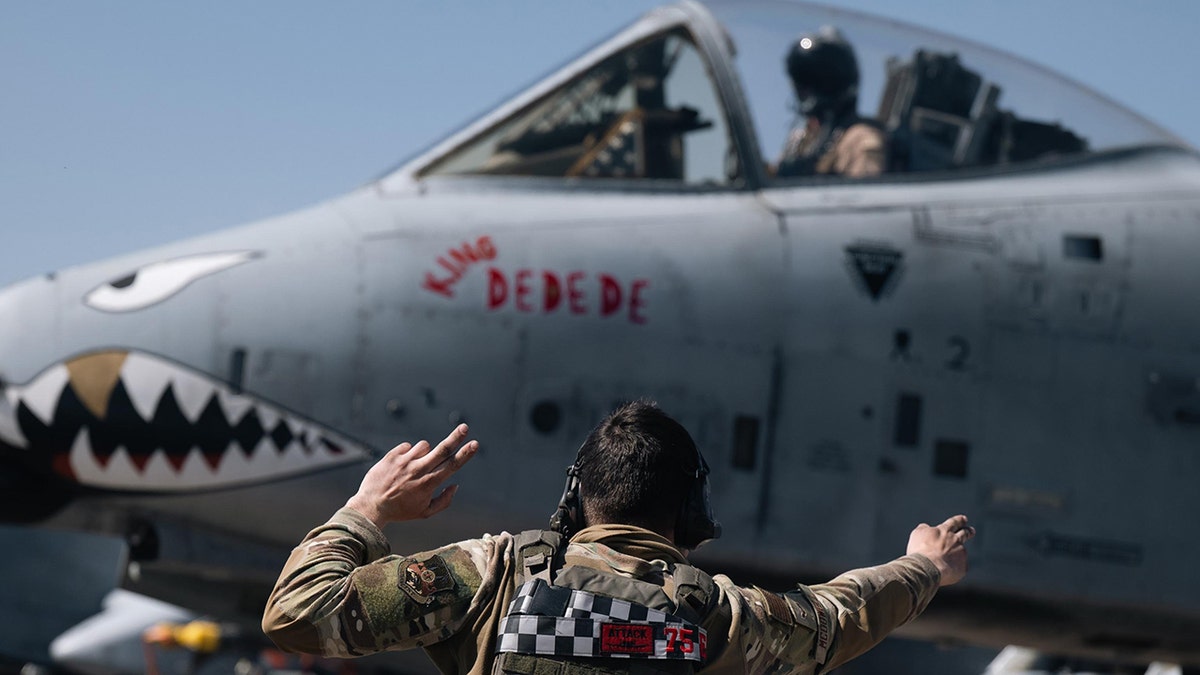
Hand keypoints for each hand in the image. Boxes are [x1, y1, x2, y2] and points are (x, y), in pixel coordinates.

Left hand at [345, 424, 478, 528]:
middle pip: (442, 449)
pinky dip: (408, 453)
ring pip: (424, 446)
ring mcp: (404, 461)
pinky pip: (408, 446)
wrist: (370, 506)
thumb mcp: (424, 513)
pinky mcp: (392, 456)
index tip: (475, 444)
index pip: (452, 465)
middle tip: (465, 427)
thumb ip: (444, 501)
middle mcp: (418, 470)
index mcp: (428, 483)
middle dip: (456, 437)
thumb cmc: (400, 510)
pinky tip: (401, 466)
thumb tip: (455, 485)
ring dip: (425, 453)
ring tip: (414, 467)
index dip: (465, 454)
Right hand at [906, 514, 974, 586]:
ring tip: (944, 561)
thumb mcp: (917, 534)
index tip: (964, 519)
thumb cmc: (920, 550)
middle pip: (965, 533)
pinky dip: (954, 568)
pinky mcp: (963, 567)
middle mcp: (955, 540)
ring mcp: (961, 553)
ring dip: (955, 554)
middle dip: (968, 531)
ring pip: (961, 552)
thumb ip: (923, 529)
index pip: (954, 522)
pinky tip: (945, 571)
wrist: (927, 568)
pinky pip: (960, 567)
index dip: (959, 520)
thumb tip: (926, 527)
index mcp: (944, 531)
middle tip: (971, 531)